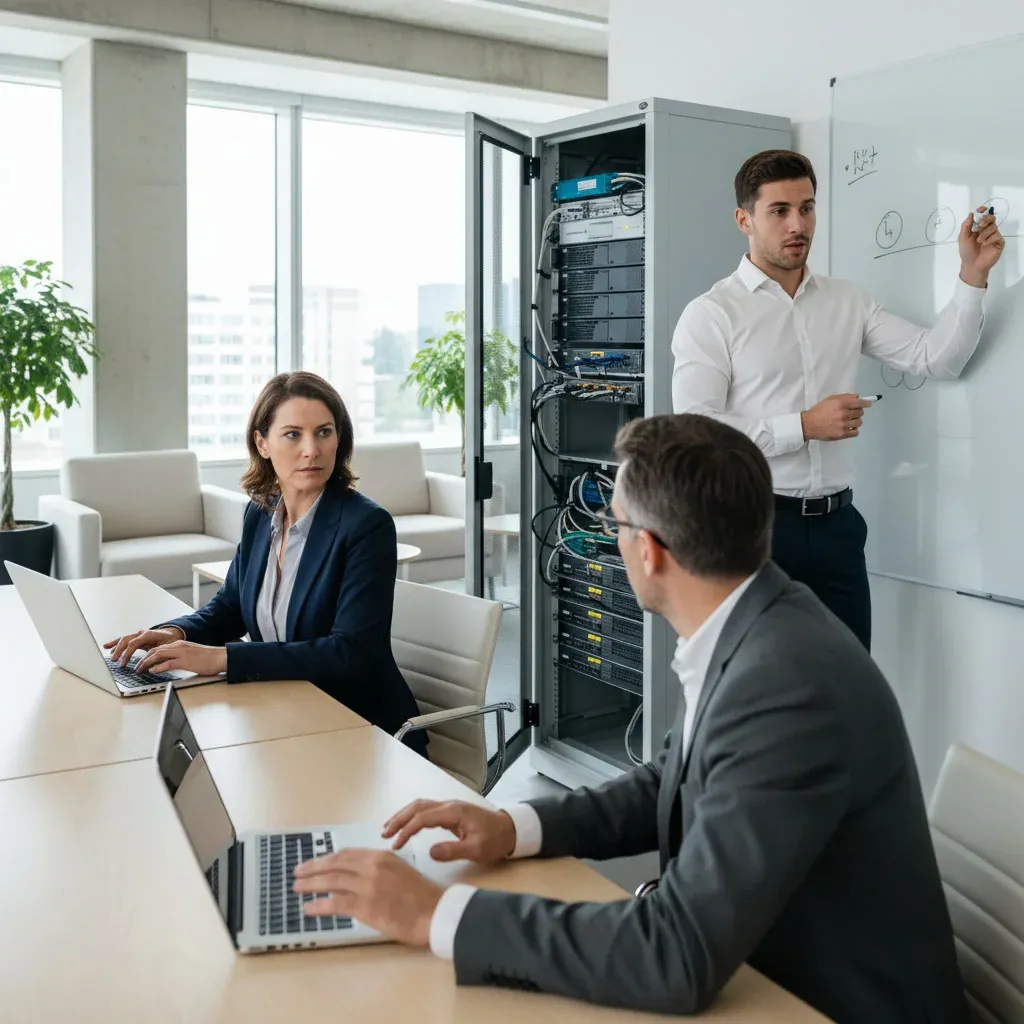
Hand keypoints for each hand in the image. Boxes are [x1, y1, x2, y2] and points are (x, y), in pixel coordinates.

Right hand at [103, 627, 182, 666]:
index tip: (123, 663)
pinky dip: (115, 642)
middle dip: (119, 651)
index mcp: (149, 634)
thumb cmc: (171, 641)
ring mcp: (138, 634)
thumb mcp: (167, 648)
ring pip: (124, 639)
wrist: (173, 634)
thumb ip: (158, 655)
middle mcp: (142, 633)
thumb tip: (149, 665)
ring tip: (110, 656)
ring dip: (116, 647)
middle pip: (127, 640)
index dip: (128, 653)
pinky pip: (124, 639)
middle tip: (115, 661)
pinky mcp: (136, 637)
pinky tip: (107, 646)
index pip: (134, 643)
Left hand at [134, 640, 226, 675]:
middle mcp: (179, 646)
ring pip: (158, 655)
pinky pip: (167, 663)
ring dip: (146, 663)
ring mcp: (181, 653)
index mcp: (180, 644)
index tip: (142, 662)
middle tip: (137, 667)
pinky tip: (152, 671)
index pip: (159, 647)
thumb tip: (170, 664)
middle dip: (143, 659)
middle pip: (155, 650)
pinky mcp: (185, 661)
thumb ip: (180, 657)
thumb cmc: (209, 658)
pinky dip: (157, 667)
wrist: (221, 657)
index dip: (148, 655)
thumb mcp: (192, 655)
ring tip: (140, 670)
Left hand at [293, 848, 441, 947]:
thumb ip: (378, 870)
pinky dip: (319, 905)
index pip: (346, 854)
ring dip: (311, 884)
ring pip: (331, 881)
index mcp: (381, 856)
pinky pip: (335, 904)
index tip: (315, 863)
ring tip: (297, 888)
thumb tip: (355, 877)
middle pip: (335, 863)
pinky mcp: (365, 906)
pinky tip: (309, 908)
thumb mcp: (399, 871)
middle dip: (313, 868)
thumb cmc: (421, 895)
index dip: (327, 858)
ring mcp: (367, 885)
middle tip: (298, 872)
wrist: (433, 912)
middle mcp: (372, 866)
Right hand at [382, 799, 516, 863]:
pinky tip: (406, 826)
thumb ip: (453, 851)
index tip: (395, 845)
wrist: (510, 830)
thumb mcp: (477, 850)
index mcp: (454, 812)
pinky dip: (412, 816)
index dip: (407, 830)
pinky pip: (426, 810)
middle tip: (384, 834)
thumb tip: (430, 852)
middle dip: (399, 818)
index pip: (423, 818)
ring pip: (420, 806)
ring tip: (388, 829)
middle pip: (418, 806)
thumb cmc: (495, 840)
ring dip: (403, 815)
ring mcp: (449, 807)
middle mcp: (449, 805)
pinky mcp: (450, 812)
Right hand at [801, 394, 870, 441]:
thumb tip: (857, 396)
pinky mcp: (842, 434)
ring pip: (859, 422)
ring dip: (855, 421)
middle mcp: (844, 414)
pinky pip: (856, 432)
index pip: (859, 402)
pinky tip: (848, 428)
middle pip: (860, 412)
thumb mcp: (830, 399)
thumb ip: (844, 396)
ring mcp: (844, 425)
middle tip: (851, 413)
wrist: (809, 425)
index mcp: (841, 403)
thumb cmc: (819, 411)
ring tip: (848, 421)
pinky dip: (853, 430)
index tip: (868, 404)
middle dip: (857, 412)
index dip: (865, 403)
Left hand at [958, 206, 1005, 286]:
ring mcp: (994, 236)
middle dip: (986, 219)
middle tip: (980, 225)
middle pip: (991, 218)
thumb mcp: (963, 238)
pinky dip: (990, 239)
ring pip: (993, 227)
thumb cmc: (967, 252)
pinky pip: (997, 236)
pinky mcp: (999, 242)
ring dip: (985, 232)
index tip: (981, 210)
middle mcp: (987, 230)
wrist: (972, 265)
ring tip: (979, 240)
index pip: (983, 216)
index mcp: (978, 227)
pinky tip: (985, 244)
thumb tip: (971, 214)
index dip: (982, 211)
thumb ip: (966, 226)